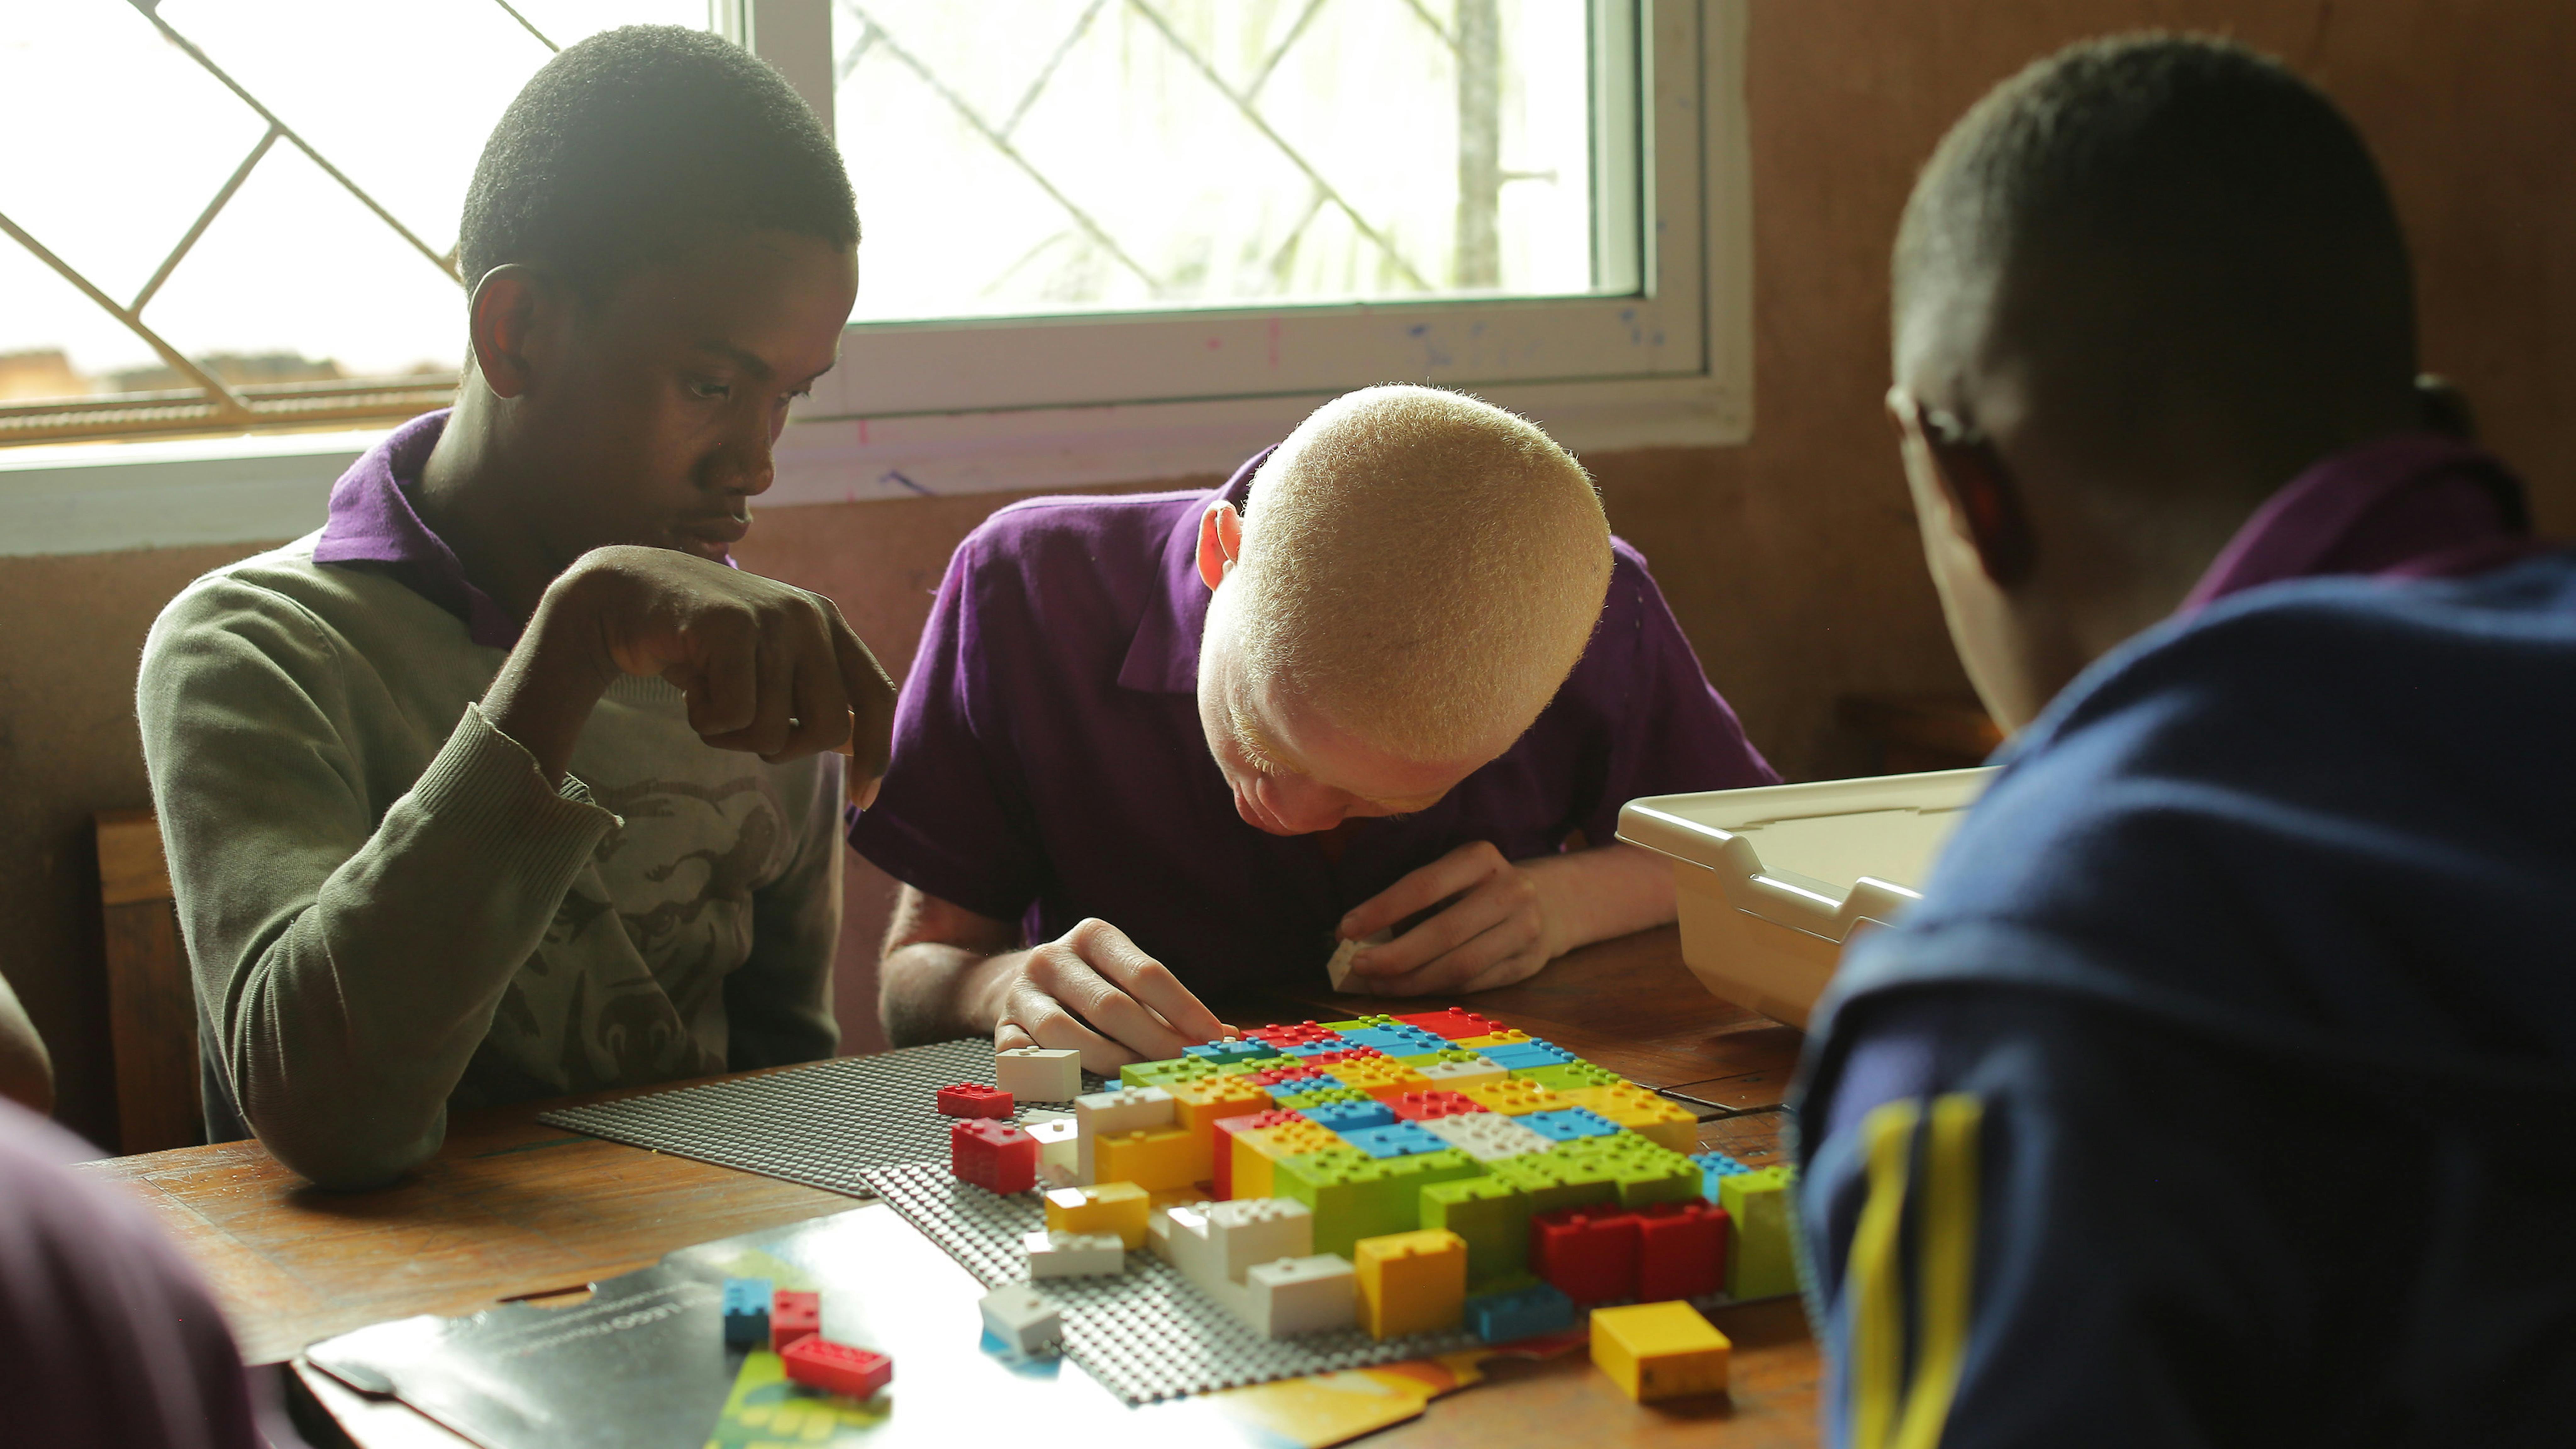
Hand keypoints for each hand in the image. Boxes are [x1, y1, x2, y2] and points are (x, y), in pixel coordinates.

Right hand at [486, 546, 895, 791]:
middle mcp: (809, 616)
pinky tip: (690, 687)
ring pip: (775, 729)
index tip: (863, 802)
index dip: (877, 753)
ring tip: (708, 697)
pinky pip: (735, 715)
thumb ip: (814, 698)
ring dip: (732, 735)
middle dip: (783, 749)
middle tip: (740, 728)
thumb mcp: (767, 668)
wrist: (625, 594)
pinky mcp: (731, 625)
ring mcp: (772, 617)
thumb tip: (861, 744)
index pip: (878, 696)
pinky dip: (706, 721)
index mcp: (827, 624)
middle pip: (831, 728)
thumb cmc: (700, 644)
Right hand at [977, 918, 1232, 1073]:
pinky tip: (1081, 1085)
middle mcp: (1053, 957)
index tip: (1216, 1039)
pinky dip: (1054, 1073)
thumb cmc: (1089, 985)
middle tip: (1186, 1068)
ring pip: (1067, 1034)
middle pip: (1111, 1006)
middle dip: (1156, 1042)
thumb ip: (1170, 1008)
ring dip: (1111, 1062)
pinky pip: (1025, 1057)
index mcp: (1094, 935)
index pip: (1147, 973)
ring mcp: (1021, 993)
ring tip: (1143, 1078)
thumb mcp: (1126, 979)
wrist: (1010, 981)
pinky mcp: (999, 1027)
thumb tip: (1226, 1036)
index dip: (1186, 1009)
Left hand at [1336, 840, 1559, 995]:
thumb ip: (1411, 901)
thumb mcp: (1451, 876)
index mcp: (1481, 858)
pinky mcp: (1528, 964)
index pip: (1424, 886)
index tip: (1346, 929)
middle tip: (1359, 966)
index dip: (1381, 910)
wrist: (1549, 902)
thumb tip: (1357, 936)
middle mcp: (1511, 890)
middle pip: (1443, 932)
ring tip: (1378, 984)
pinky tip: (1410, 988)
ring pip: (1459, 966)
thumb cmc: (1477, 889)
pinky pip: (1472, 984)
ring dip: (1411, 981)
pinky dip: (1435, 989)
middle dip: (1394, 956)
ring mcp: (1525, 929)